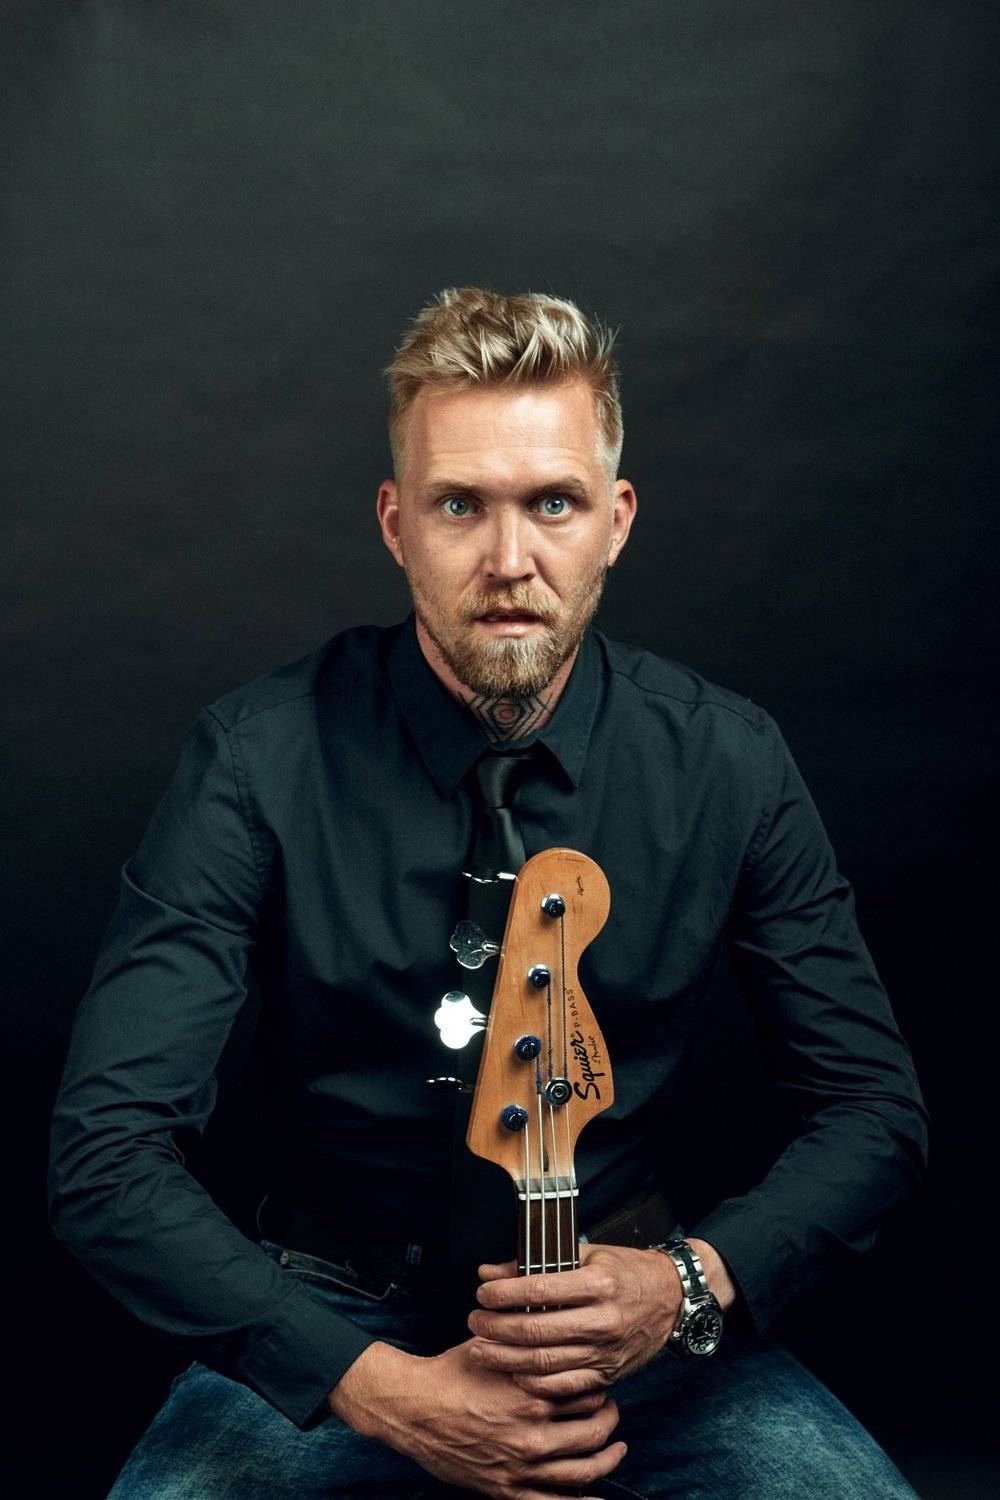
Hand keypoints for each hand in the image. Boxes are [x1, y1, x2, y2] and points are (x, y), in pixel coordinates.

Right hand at [329, 1336, 625, 1498]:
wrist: (412, 1408)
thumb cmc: (451, 1372)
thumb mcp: (491, 1343)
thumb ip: (525, 1334)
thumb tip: (552, 1311)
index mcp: (531, 1393)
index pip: (589, 1391)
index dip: (600, 1385)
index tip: (601, 1381)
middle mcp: (531, 1433)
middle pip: (592, 1430)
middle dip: (609, 1419)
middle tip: (611, 1411)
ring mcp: (520, 1465)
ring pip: (582, 1469)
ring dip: (606, 1459)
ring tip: (616, 1448)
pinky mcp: (506, 1490)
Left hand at [468, 1239, 727, 1397]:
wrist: (672, 1298)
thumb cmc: (626, 1270)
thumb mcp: (588, 1254)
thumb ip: (538, 1263)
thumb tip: (489, 1271)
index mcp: (598, 1283)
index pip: (540, 1290)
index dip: (505, 1293)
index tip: (482, 1293)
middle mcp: (603, 1320)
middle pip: (538, 1331)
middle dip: (497, 1328)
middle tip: (473, 1323)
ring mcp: (606, 1351)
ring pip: (547, 1363)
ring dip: (507, 1358)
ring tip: (481, 1349)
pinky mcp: (608, 1374)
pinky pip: (565, 1386)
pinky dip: (535, 1383)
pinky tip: (513, 1372)